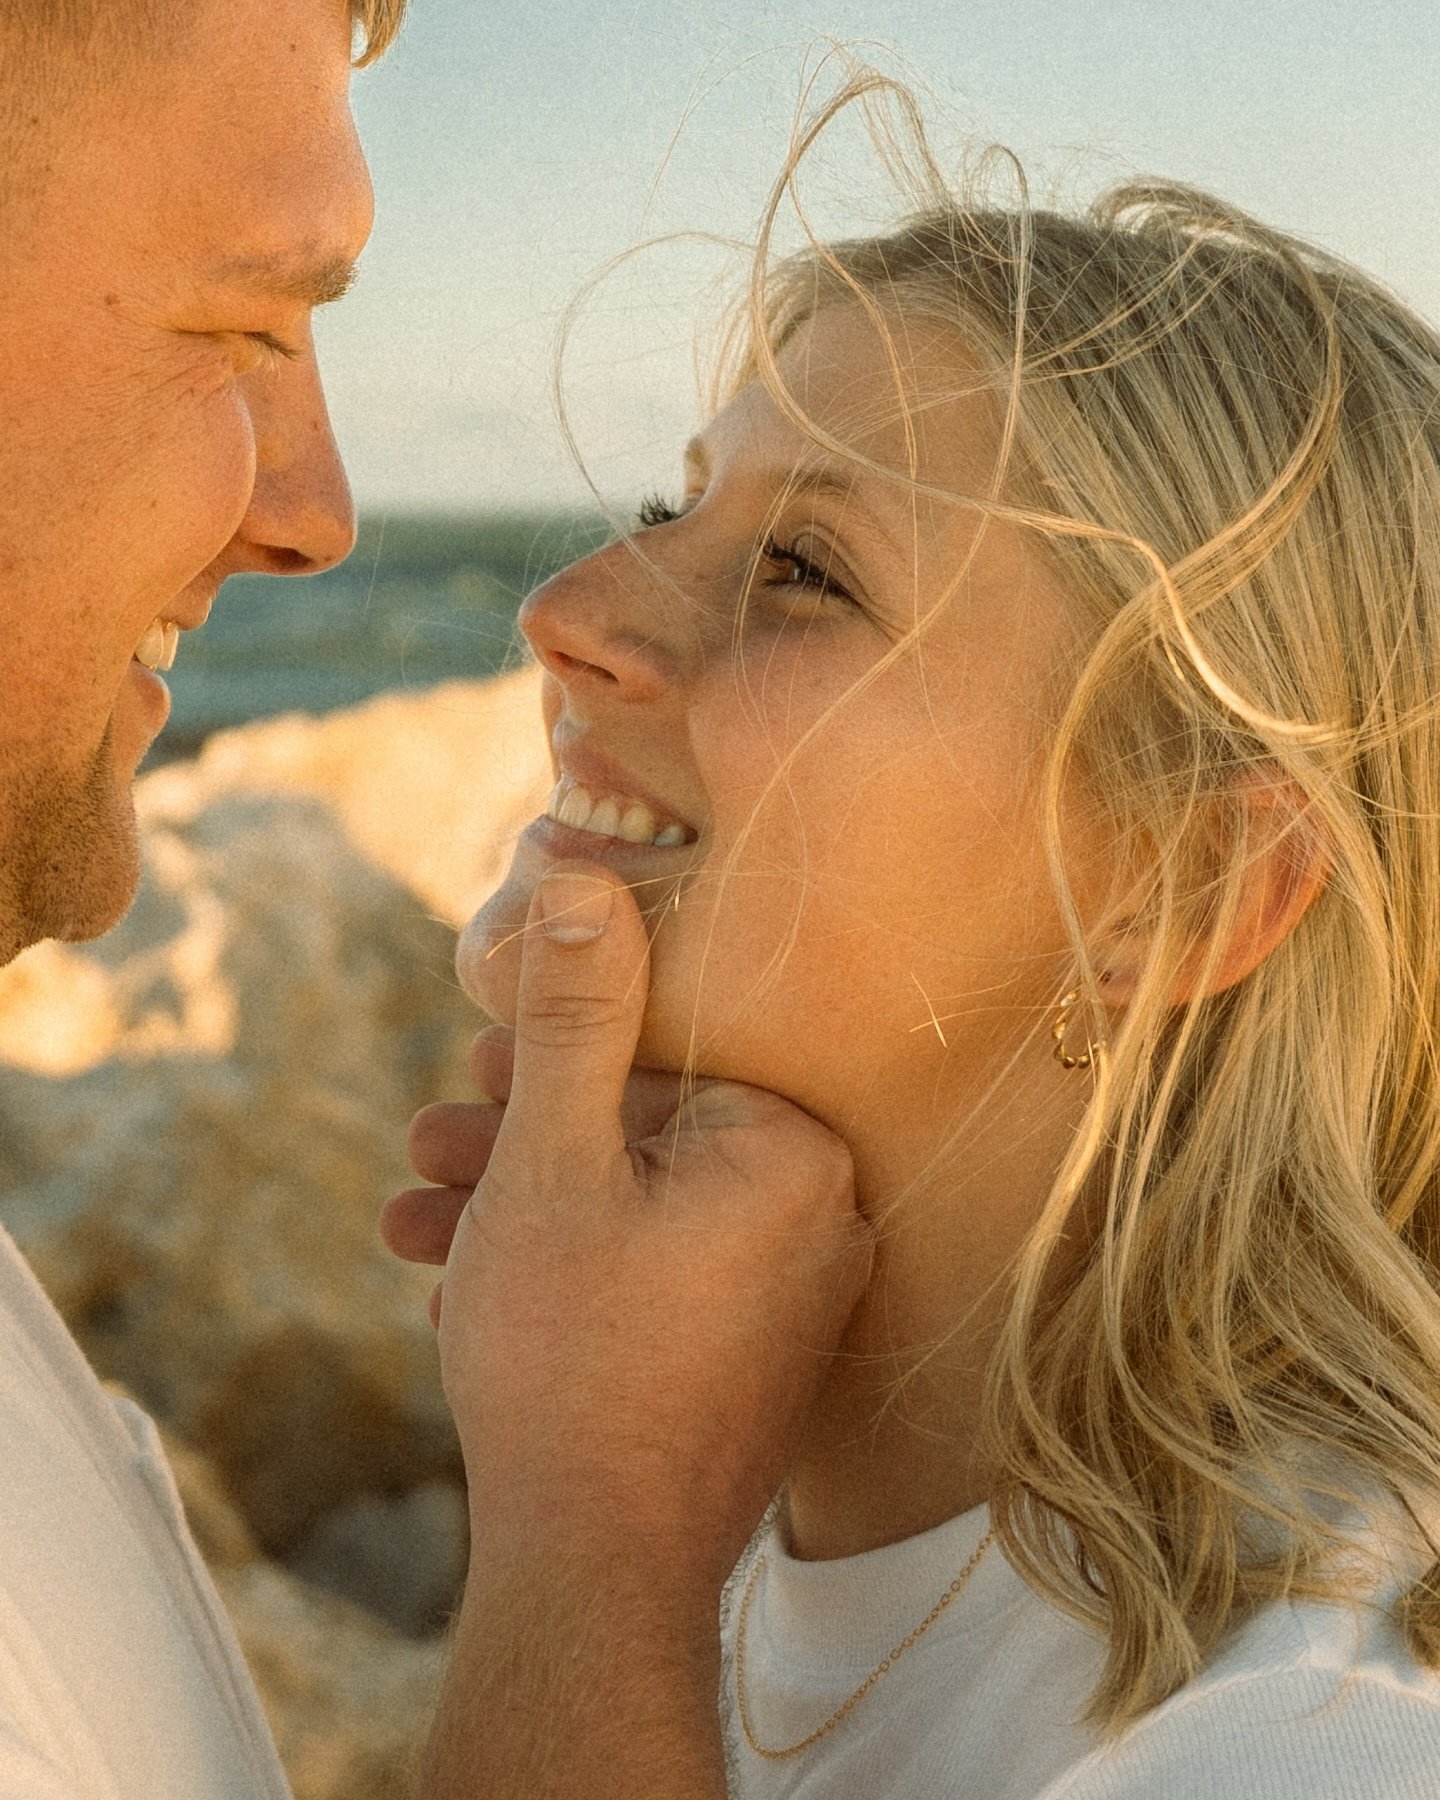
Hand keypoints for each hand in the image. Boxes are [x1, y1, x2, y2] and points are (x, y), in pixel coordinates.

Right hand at [418, 861, 870, 1603]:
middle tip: (430, 1138)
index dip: (559, 1049)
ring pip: (642, 1205)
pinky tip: (472, 1283)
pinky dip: (574, 1265)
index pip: (674, 1048)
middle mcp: (821, 1216)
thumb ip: (574, 1013)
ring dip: (526, 1202)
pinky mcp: (758, 1349)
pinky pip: (663, 1271)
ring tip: (418, 1218)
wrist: (595, 1573)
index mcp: (795, 1152)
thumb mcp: (553, 1157)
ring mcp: (794, 1292)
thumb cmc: (572, 1357)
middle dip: (523, 1131)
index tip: (475, 1060)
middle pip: (651, 1128)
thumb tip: (583, 874)